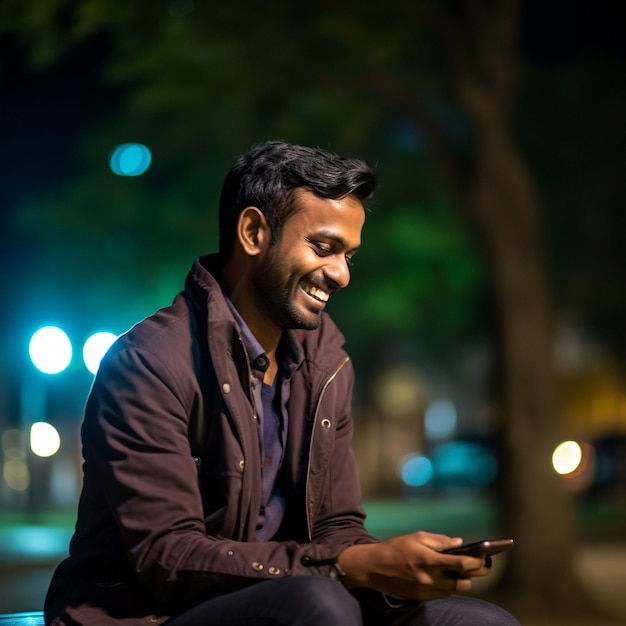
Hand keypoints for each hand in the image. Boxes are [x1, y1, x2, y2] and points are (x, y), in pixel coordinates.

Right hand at [338, 531, 490, 600]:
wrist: (373, 567)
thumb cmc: (396, 547)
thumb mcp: (417, 536)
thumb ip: (440, 540)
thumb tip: (460, 543)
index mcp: (429, 559)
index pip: (462, 564)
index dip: (477, 562)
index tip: (485, 557)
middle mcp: (430, 578)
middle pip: (463, 583)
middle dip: (473, 574)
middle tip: (479, 565)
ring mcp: (426, 590)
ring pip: (454, 590)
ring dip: (460, 581)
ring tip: (461, 570)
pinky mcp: (421, 598)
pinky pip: (442, 594)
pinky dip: (447, 586)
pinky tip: (444, 576)